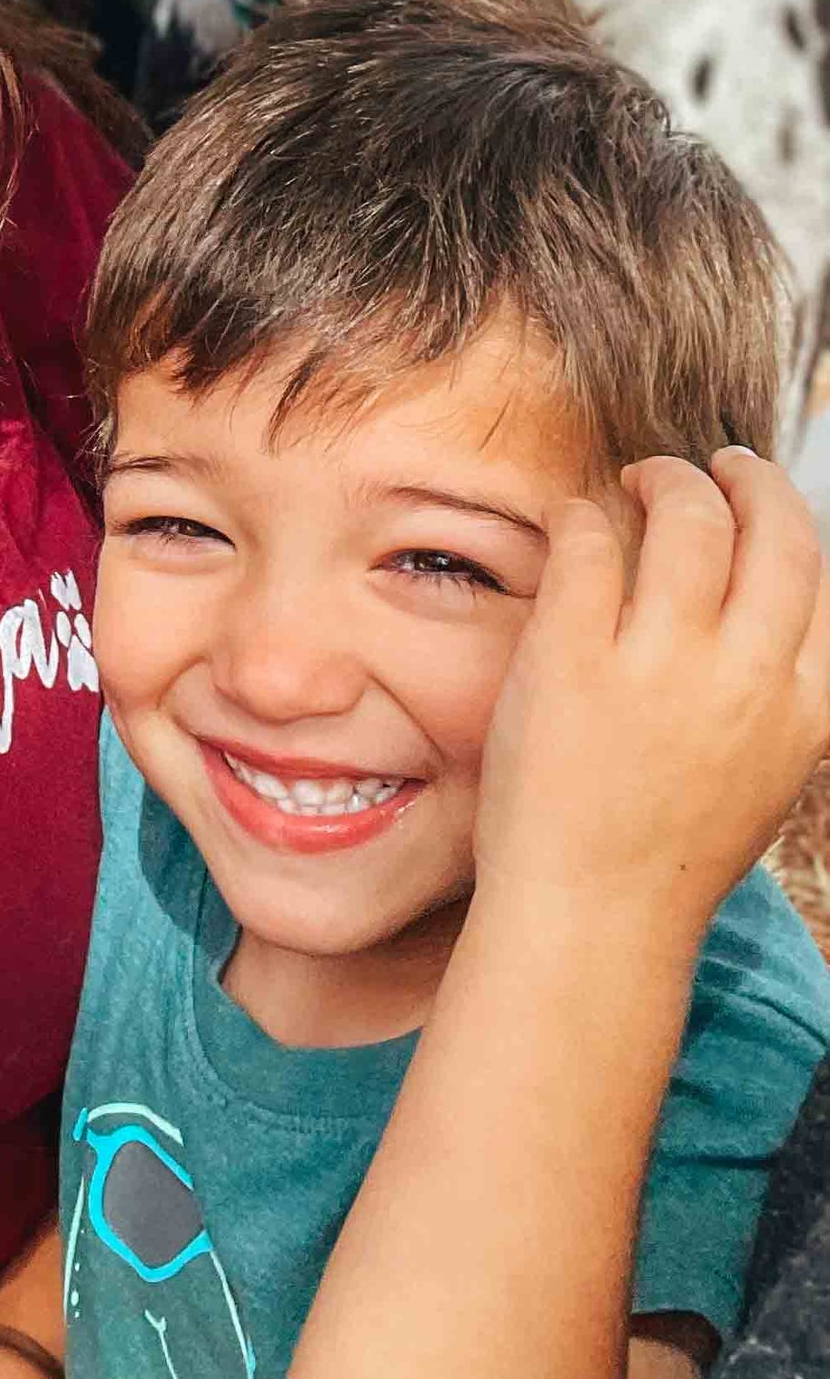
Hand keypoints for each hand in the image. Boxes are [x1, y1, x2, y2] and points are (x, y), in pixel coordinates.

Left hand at [475, 450, 829, 952]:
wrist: (593, 913)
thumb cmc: (670, 843)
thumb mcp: (768, 767)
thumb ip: (783, 688)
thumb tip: (775, 597)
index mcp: (806, 711)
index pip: (824, 581)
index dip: (794, 523)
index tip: (769, 503)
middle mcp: (747, 680)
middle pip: (773, 531)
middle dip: (749, 479)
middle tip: (716, 466)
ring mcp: (661, 668)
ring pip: (688, 518)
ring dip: (667, 478)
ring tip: (642, 479)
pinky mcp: (574, 659)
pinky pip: (589, 544)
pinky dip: (584, 516)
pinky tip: (577, 523)